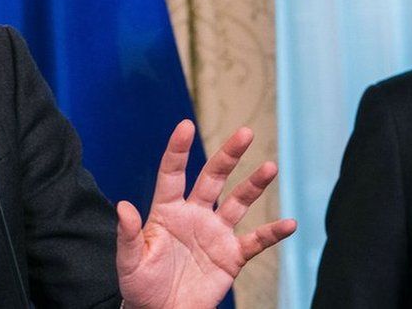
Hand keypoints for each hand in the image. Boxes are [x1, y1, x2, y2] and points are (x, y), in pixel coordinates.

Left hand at [116, 120, 295, 308]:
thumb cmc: (141, 286)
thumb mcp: (129, 261)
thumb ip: (127, 234)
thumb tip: (122, 206)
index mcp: (166, 211)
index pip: (172, 174)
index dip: (178, 150)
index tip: (185, 125)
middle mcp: (193, 215)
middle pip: (212, 178)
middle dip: (228, 156)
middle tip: (245, 133)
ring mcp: (215, 233)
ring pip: (238, 202)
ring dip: (254, 185)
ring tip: (270, 167)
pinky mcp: (231, 255)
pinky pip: (256, 241)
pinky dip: (272, 233)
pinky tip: (288, 223)